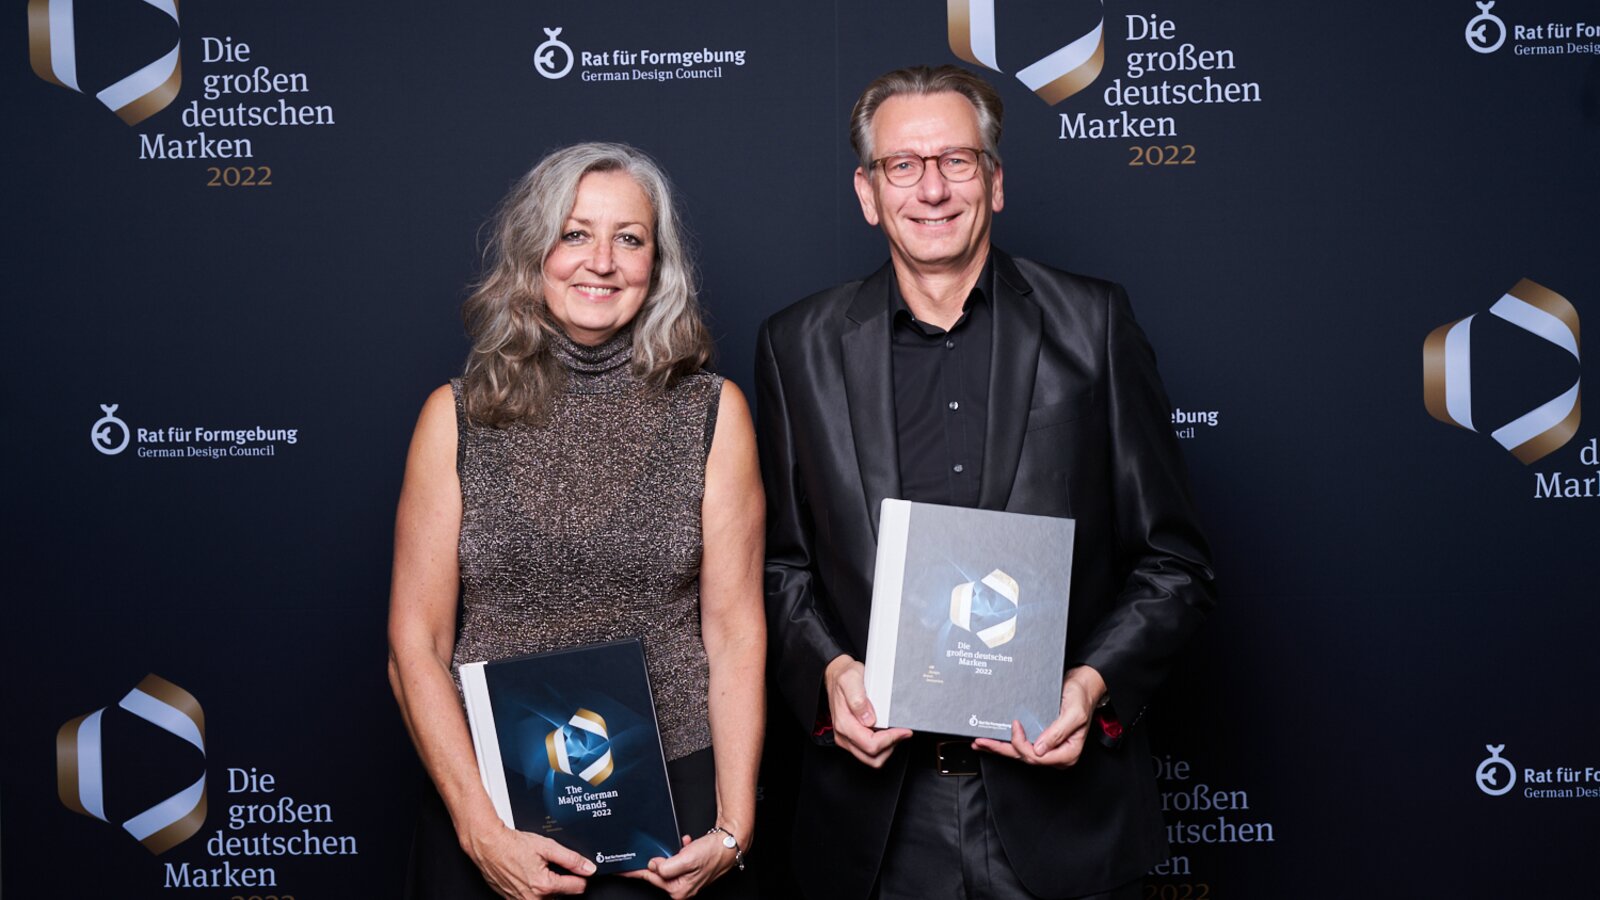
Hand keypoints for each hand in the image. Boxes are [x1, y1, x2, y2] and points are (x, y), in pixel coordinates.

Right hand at [463, 822, 593, 898]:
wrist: (489, 846)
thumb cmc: (513, 845)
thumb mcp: (547, 847)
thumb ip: (571, 859)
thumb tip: (588, 868)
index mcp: (545, 886)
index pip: (577, 888)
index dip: (580, 876)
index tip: (577, 869)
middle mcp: (533, 898)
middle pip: (561, 896)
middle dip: (562, 882)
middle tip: (552, 867)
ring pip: (547, 899)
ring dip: (548, 887)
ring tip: (539, 870)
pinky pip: (531, 899)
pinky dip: (534, 890)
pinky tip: (529, 875)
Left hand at [621, 832, 736, 899]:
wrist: (730, 843)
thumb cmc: (714, 852)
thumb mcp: (687, 859)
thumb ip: (666, 865)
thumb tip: (652, 865)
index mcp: (678, 889)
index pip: (650, 878)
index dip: (635, 870)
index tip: (621, 868)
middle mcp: (681, 887)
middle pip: (657, 872)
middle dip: (656, 857)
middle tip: (649, 848)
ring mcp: (685, 879)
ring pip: (666, 864)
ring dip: (668, 852)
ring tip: (678, 846)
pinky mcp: (690, 870)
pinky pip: (676, 860)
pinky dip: (678, 851)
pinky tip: (684, 844)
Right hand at [824, 655, 911, 766]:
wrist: (835, 675)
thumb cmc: (844, 676)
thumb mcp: (851, 679)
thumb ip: (858, 699)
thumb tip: (869, 719)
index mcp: (844, 724)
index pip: (871, 744)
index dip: (891, 739)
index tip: (903, 730)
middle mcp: (844, 735)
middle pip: (872, 758)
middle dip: (891, 746)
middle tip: (901, 732)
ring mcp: (847, 739)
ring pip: (871, 759)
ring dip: (887, 749)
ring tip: (895, 732)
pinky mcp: (851, 739)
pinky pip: (868, 753)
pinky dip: (882, 747)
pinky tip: (887, 732)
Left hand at [973, 665, 1104, 768]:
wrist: (1082, 686)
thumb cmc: (1081, 698)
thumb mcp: (1074, 714)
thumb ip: (1058, 732)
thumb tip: (1039, 748)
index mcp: (1067, 752)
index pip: (1038, 757)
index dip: (1022, 744)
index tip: (1015, 725)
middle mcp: (1056, 753)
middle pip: (1025, 756)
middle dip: (1002, 749)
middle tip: (983, 741)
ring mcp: (1048, 747)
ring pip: (1020, 752)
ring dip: (1000, 747)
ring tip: (981, 742)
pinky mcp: (1041, 738)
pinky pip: (1022, 743)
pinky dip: (1006, 742)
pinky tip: (993, 740)